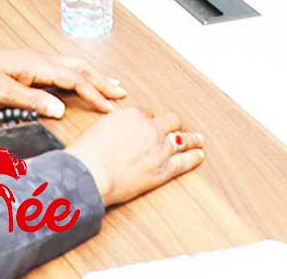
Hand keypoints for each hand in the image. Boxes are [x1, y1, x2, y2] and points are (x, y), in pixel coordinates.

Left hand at [0, 43, 124, 118]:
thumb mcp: (3, 93)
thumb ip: (32, 101)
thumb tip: (60, 108)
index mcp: (39, 65)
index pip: (75, 80)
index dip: (95, 94)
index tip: (111, 108)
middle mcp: (42, 59)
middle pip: (81, 69)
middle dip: (103, 82)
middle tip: (122, 95)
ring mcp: (38, 60)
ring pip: (75, 66)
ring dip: (94, 76)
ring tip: (112, 87)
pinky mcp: (33, 64)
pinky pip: (65, 68)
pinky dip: (81, 75)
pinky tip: (83, 81)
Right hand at [67, 107, 204, 207]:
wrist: (90, 173)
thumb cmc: (87, 153)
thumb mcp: (99, 127)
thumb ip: (115, 125)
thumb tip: (119, 130)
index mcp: (132, 114)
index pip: (147, 113)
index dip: (148, 120)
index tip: (148, 126)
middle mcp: (149, 128)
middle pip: (169, 121)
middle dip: (173, 124)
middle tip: (178, 127)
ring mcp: (158, 148)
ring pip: (182, 139)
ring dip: (192, 138)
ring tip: (198, 139)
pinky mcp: (162, 170)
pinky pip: (184, 161)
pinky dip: (194, 157)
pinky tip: (199, 154)